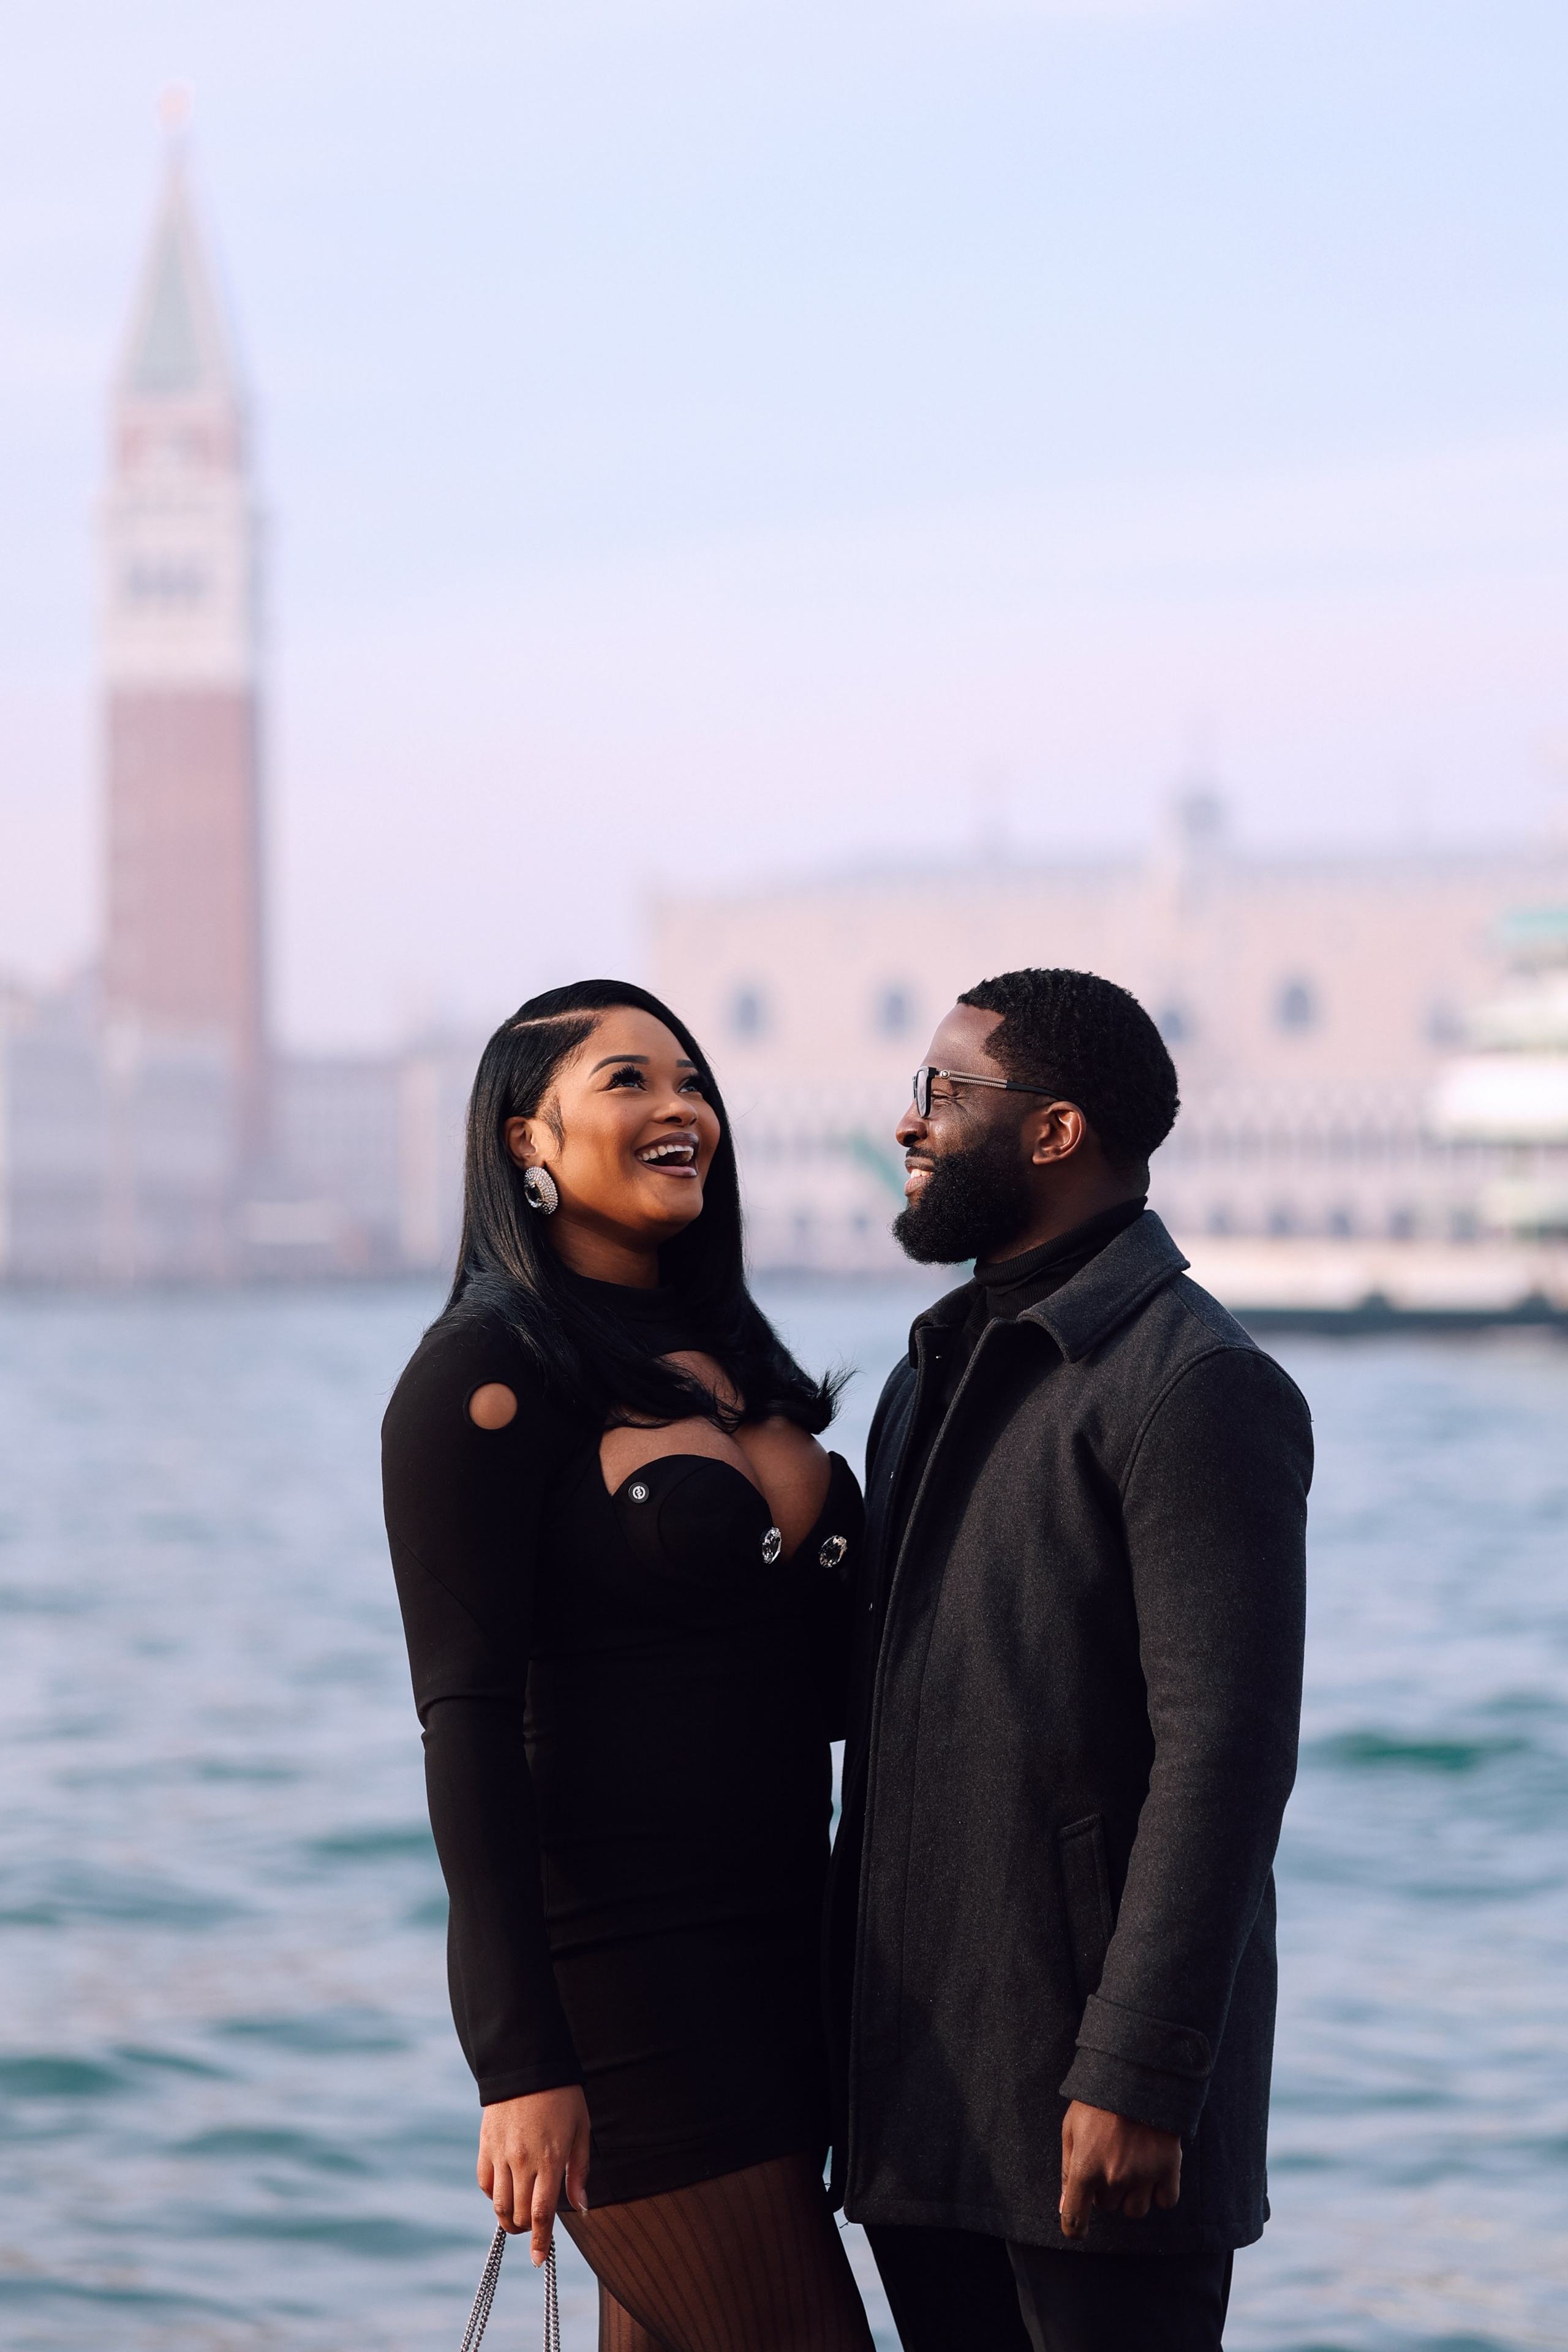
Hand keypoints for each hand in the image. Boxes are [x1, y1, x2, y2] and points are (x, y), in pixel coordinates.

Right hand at [478, 2086, 591, 2265]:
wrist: (527, 2064)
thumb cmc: (563, 2097)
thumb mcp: (581, 2130)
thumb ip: (579, 2172)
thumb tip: (581, 2208)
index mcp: (550, 2158)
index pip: (543, 2213)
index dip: (541, 2241)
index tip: (539, 2259)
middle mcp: (522, 2161)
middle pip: (520, 2214)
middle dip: (528, 2230)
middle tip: (535, 2227)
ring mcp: (501, 2154)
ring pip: (499, 2205)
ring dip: (509, 2218)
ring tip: (520, 2215)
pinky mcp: (485, 2146)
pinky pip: (485, 2183)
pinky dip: (494, 2196)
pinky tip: (506, 2191)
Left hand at [1059, 2100, 1180, 2238]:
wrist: (1137, 2074)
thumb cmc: (1098, 2101)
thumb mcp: (1071, 2128)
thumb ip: (1068, 2170)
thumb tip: (1065, 2207)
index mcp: (1085, 2166)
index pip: (1075, 2215)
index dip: (1073, 2228)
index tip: (1076, 2229)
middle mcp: (1114, 2176)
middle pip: (1107, 2207)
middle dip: (1104, 2190)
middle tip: (1108, 2160)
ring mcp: (1143, 2174)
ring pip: (1135, 2210)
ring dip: (1131, 2195)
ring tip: (1130, 2164)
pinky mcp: (1169, 2168)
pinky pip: (1165, 2201)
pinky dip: (1160, 2192)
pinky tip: (1153, 2169)